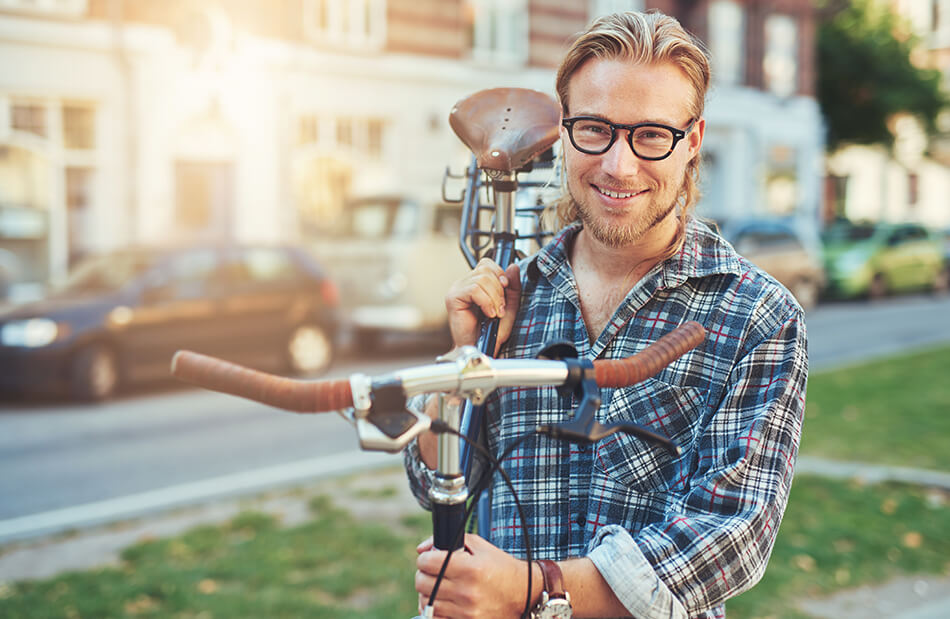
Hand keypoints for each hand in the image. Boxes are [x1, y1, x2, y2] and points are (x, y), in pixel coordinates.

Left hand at [415, 534, 535, 618]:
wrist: (523, 594)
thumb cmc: (500, 567)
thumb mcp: (480, 546)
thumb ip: (449, 541)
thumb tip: (421, 549)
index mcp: (470, 568)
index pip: (428, 562)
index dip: (424, 558)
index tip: (428, 558)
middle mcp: (466, 591)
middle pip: (422, 583)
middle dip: (423, 574)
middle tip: (431, 572)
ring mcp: (465, 611)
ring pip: (426, 602)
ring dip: (427, 592)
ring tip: (437, 586)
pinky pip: (436, 618)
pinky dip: (434, 610)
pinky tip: (442, 602)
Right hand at [445, 259, 521, 353]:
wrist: (481, 349)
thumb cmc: (491, 333)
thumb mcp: (509, 306)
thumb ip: (513, 287)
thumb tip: (513, 267)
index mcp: (475, 283)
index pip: (487, 264)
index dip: (499, 274)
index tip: (505, 290)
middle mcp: (464, 284)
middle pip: (486, 269)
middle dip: (499, 290)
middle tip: (500, 308)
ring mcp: (457, 290)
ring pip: (482, 279)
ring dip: (494, 298)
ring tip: (494, 313)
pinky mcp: (453, 298)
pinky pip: (474, 289)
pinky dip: (486, 302)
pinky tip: (488, 313)